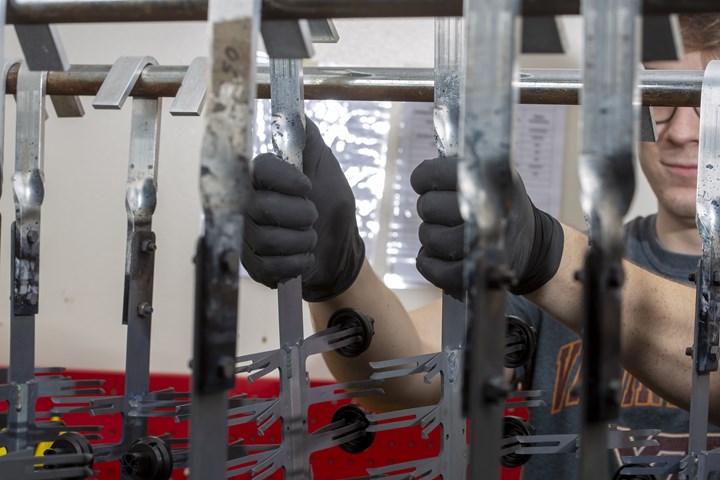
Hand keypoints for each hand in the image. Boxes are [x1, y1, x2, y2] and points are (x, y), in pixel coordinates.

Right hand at [241, 118, 364, 301]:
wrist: (340, 250)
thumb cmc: (332, 206)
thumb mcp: (327, 169)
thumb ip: (310, 141)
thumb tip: (297, 112)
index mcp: (264, 178)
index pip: (259, 169)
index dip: (286, 179)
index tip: (307, 186)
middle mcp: (247, 204)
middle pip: (263, 207)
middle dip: (301, 215)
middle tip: (313, 216)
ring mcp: (247, 236)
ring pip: (267, 239)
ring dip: (302, 241)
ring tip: (310, 238)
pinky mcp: (252, 264)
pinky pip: (269, 265)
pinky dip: (295, 264)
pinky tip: (303, 258)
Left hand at [410, 156, 563, 295]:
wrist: (530, 242)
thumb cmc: (500, 204)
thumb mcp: (491, 176)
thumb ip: (460, 169)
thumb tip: (423, 173)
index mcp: (489, 181)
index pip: (435, 174)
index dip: (423, 178)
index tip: (424, 183)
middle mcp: (486, 213)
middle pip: (428, 206)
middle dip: (428, 207)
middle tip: (440, 209)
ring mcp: (481, 247)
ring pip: (430, 237)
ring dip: (430, 234)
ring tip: (444, 230)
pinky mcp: (473, 275)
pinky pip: (434, 269)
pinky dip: (428, 261)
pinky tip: (436, 253)